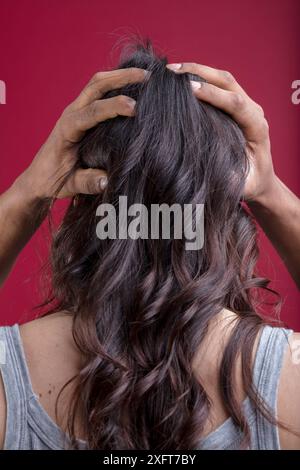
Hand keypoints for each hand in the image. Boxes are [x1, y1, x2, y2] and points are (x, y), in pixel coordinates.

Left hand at [17, 67, 146, 200]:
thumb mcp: (69, 185)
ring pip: (98, 84)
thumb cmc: (52, 181)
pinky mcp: (83, 114)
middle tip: (147, 77)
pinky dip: (117, 84)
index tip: (134, 108)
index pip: (91, 112)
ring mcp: (77, 111)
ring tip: (146, 76)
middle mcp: (71, 114)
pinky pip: (99, 92)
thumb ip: (86, 182)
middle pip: (96, 86)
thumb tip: (107, 181)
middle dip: (121, 78)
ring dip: (120, 76)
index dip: (113, 107)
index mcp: (67, 130)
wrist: (39, 178)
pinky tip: (134, 86)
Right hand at [166, 62, 274, 202]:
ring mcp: (244, 104)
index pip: (236, 103)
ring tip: (171, 70)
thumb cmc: (251, 183)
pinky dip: (199, 77)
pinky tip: (179, 78)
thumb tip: (209, 168)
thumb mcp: (243, 185)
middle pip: (228, 82)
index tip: (190, 89)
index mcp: (257, 127)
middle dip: (200, 73)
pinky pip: (218, 84)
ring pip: (222, 78)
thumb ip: (231, 178)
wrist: (261, 178)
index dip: (214, 95)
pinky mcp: (234, 104)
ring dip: (197, 70)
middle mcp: (252, 111)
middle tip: (171, 72)